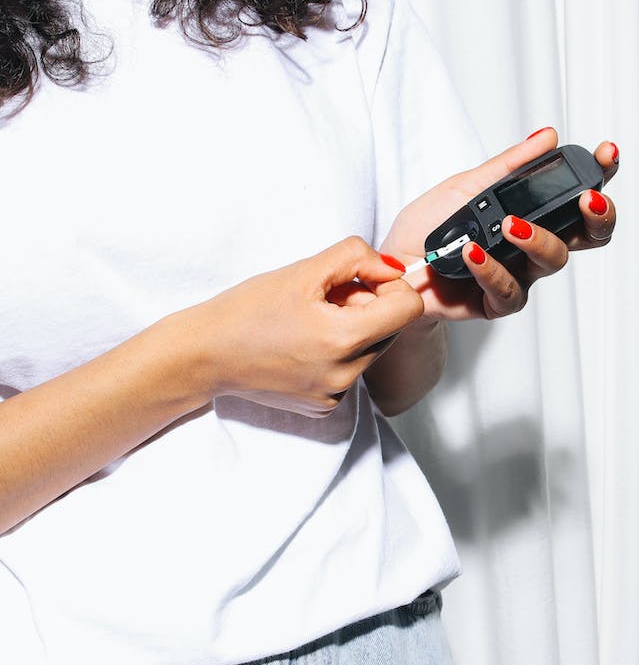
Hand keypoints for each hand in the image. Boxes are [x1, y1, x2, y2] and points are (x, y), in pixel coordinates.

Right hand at [183, 237, 423, 415]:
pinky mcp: (324, 407)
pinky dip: (337, 354)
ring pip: (372, 350)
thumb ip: (355, 258)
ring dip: (352, 330)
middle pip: (391, 329)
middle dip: (367, 306)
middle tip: (324, 299)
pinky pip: (351, 372)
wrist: (204, 355)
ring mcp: (336, 395)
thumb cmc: (246, 310)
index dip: (389, 286)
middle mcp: (346, 375)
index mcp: (344, 339)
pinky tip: (302, 345)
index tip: (360, 280)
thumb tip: (392, 268)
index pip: (409, 308)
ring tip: (310, 322)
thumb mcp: (302, 270)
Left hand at [378, 128, 617, 319]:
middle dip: (598, 215)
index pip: (577, 195)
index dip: (600, 175)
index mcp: (533, 213)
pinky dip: (492, 269)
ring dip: (537, 238)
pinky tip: (473, 252)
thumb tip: (547, 137)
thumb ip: (508, 166)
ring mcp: (520, 274)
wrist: (393, 268)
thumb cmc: (431, 227)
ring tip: (510, 224)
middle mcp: (534, 244)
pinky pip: (509, 290)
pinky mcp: (497, 302)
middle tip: (587, 199)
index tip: (606, 153)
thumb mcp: (466, 186)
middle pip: (588, 236)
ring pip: (553, 261)